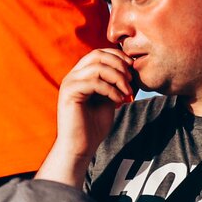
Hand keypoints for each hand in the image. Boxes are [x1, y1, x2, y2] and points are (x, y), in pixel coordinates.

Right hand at [37, 48, 134, 186]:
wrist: (81, 147)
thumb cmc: (94, 126)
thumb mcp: (108, 99)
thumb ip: (113, 83)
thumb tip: (129, 68)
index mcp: (81, 74)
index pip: (99, 53)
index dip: (118, 56)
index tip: (132, 68)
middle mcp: (73, 75)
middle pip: (97, 55)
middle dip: (119, 64)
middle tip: (131, 80)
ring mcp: (69, 83)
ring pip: (97, 67)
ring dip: (117, 78)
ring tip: (127, 92)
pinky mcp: (69, 93)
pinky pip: (94, 82)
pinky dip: (110, 89)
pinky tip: (118, 101)